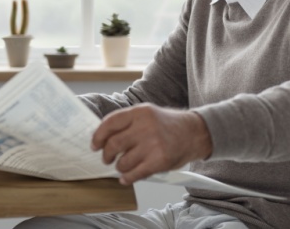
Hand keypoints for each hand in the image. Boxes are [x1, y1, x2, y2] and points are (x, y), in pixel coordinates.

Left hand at [90, 103, 212, 184]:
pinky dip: (127, 178)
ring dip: (120, 167)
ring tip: (123, 166)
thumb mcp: (147, 114)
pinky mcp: (160, 161)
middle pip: (114, 144)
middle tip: (107, 158)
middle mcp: (146, 127)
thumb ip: (127, 123)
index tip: (95, 144)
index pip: (110, 123)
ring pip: (123, 162)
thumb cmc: (169, 125)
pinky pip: (135, 174)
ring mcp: (153, 144)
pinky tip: (126, 177)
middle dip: (107, 155)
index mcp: (140, 112)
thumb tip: (103, 137)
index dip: (98, 136)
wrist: (195, 133)